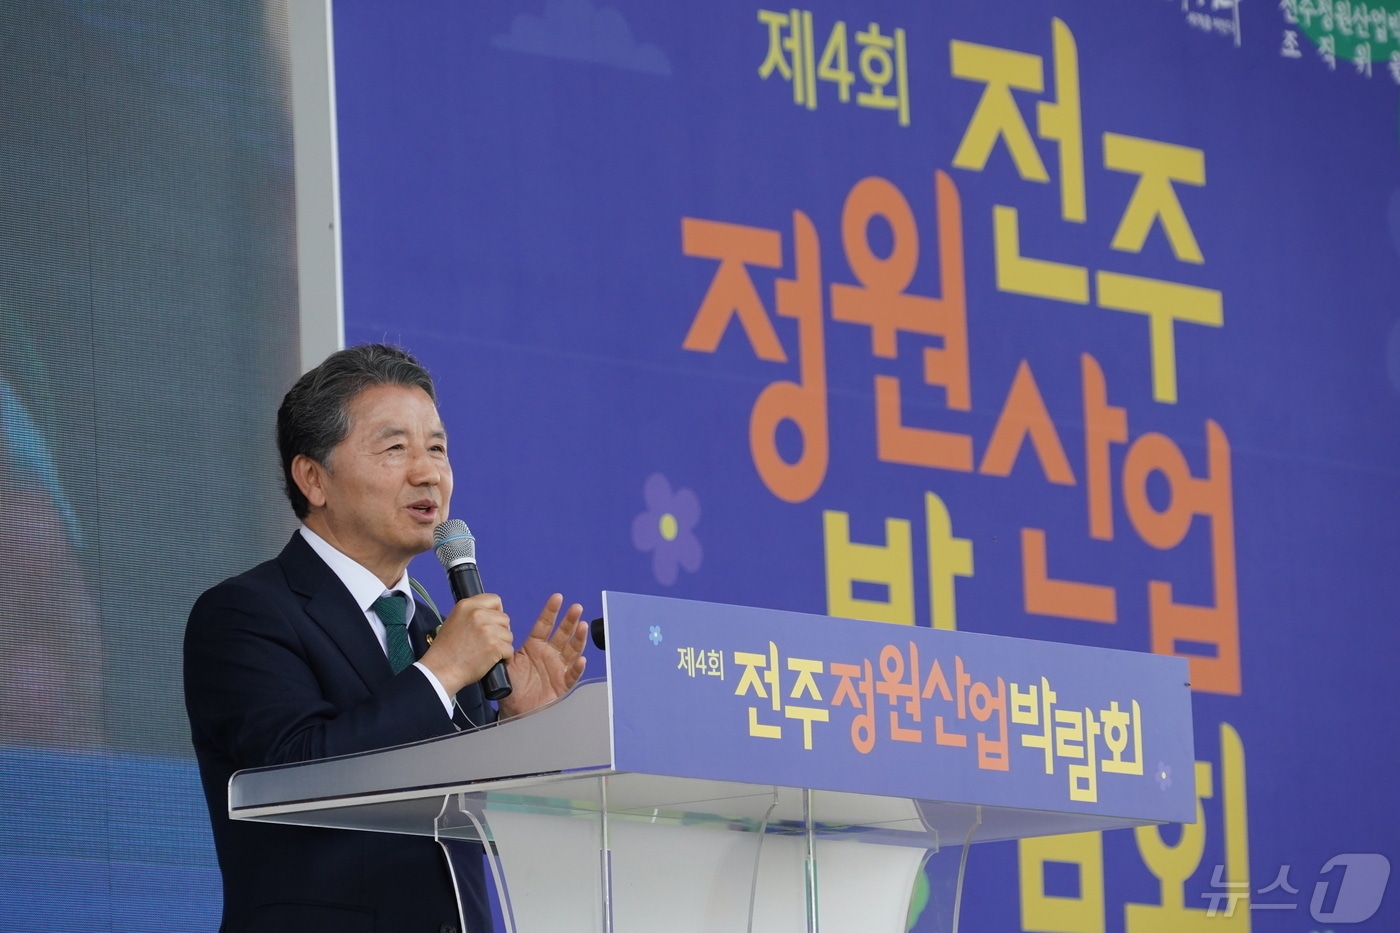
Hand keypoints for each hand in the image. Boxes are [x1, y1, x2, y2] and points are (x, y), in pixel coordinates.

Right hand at [418, 593, 514, 695]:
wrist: (441, 670)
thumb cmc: (445, 650)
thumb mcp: (454, 620)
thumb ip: (472, 614)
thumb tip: (490, 614)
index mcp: (467, 605)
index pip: (494, 600)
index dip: (496, 612)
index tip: (492, 623)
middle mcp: (478, 614)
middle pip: (504, 618)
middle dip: (500, 630)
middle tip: (488, 642)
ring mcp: (487, 630)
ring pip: (508, 635)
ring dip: (502, 644)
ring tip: (488, 653)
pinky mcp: (494, 646)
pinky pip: (509, 650)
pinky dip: (505, 658)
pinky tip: (494, 661)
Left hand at [497, 594, 587, 717]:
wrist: (515, 710)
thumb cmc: (511, 687)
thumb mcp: (505, 664)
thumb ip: (505, 649)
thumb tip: (498, 633)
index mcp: (534, 646)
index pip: (544, 625)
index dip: (551, 611)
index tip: (557, 598)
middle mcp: (549, 654)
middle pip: (563, 634)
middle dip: (570, 620)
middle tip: (576, 608)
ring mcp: (558, 667)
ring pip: (572, 650)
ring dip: (578, 638)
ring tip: (582, 626)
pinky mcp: (563, 683)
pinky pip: (572, 674)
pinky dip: (577, 667)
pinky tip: (581, 660)